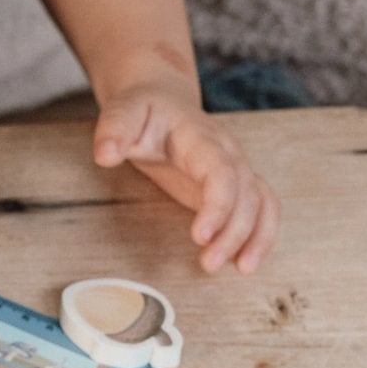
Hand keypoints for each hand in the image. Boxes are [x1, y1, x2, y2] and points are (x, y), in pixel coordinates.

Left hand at [93, 80, 278, 272]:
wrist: (161, 98)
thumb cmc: (143, 108)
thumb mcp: (123, 111)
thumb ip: (114, 129)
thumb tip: (105, 154)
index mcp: (201, 137)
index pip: (221, 171)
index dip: (217, 205)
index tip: (200, 236)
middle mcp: (227, 152)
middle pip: (245, 193)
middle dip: (233, 232)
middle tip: (208, 264)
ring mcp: (234, 168)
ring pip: (261, 202)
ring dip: (255, 237)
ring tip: (241, 269)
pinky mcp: (233, 184)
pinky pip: (262, 208)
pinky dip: (261, 234)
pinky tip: (246, 261)